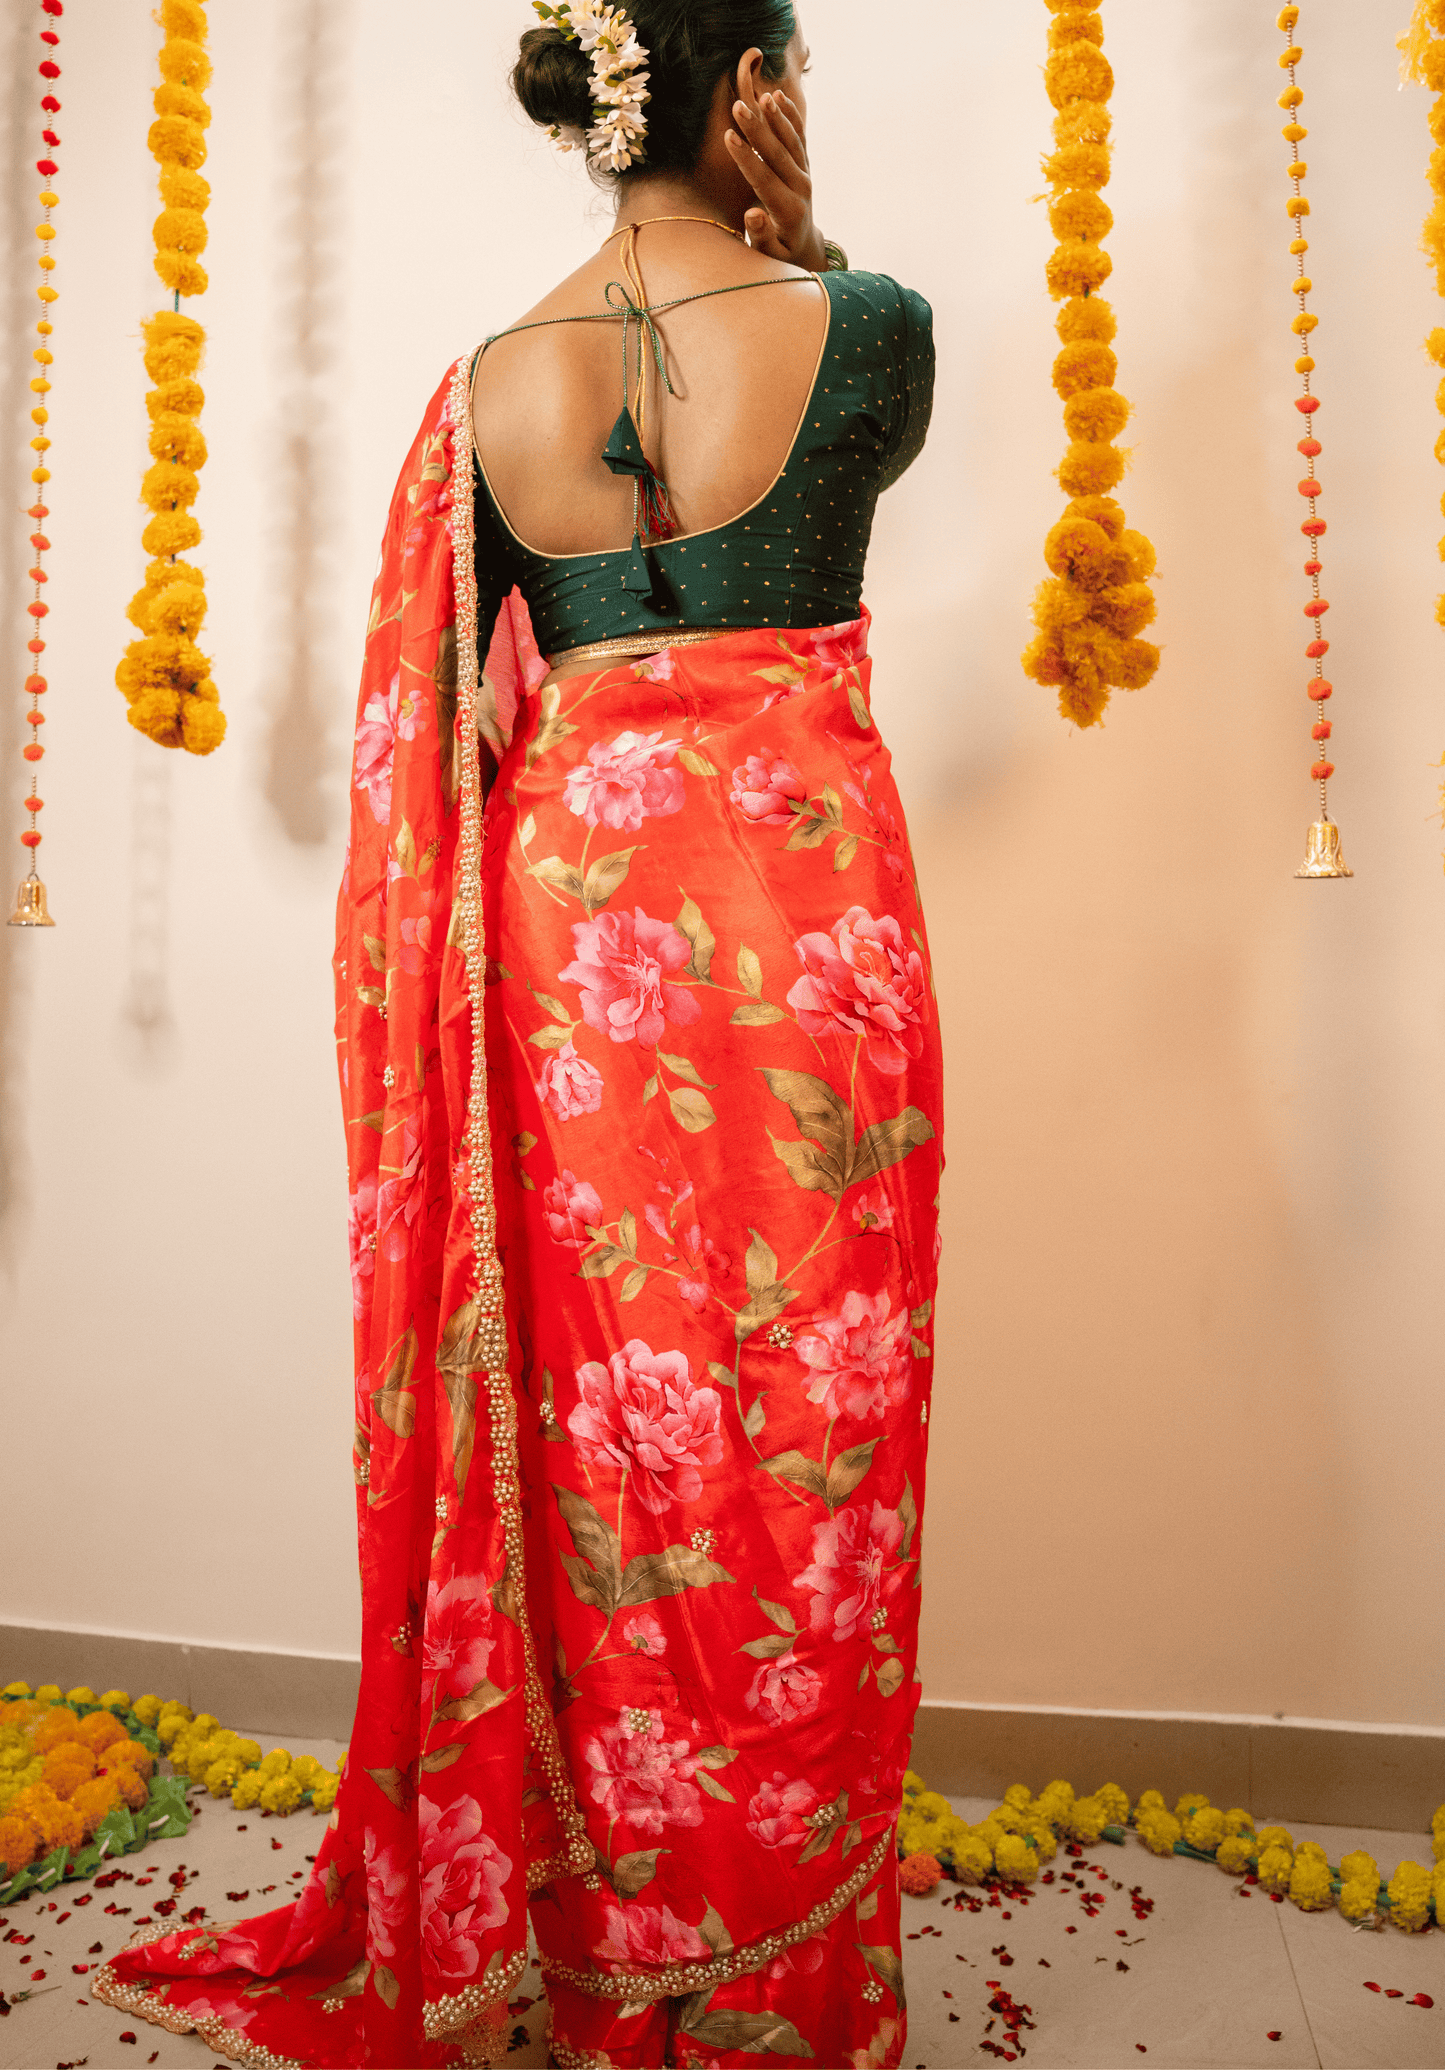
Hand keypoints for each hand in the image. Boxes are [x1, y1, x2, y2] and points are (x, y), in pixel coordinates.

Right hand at [725, 65, 828, 273]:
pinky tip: (778, 96)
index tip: (729, 136)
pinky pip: (799, 137)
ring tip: (762, 96)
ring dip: (775, 117)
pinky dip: (790, 116)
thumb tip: (753, 214)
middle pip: (777, 154)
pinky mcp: (805, 165)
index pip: (764, 179)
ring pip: (791, 141)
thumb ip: (762, 236)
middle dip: (757, 130)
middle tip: (739, 106)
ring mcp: (805, 174)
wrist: (803, 247)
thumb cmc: (779, 253)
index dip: (746, 157)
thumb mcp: (769, 255)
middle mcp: (801, 188)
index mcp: (789, 211)